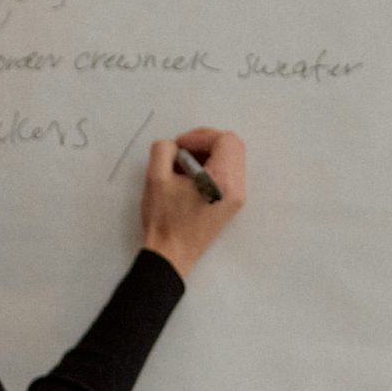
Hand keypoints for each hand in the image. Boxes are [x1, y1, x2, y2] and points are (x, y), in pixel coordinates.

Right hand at [138, 128, 245, 276]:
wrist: (171, 254)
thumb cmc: (165, 221)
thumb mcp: (155, 178)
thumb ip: (163, 150)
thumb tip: (173, 146)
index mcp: (222, 181)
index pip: (224, 140)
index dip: (199, 136)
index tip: (180, 146)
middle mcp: (236, 188)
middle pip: (232, 146)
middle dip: (205, 143)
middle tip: (182, 152)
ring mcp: (236, 197)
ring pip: (231, 158)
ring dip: (207, 154)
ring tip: (183, 166)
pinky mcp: (231, 203)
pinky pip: (227, 172)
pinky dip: (210, 166)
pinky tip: (189, 177)